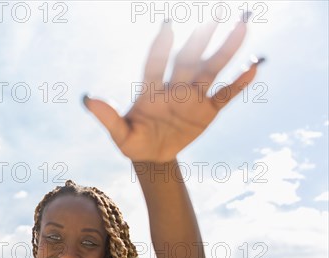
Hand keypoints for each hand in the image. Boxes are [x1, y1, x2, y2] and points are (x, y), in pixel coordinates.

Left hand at [84, 17, 262, 161]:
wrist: (152, 155)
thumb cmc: (133, 142)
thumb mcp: (120, 135)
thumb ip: (108, 118)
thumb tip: (87, 99)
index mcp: (151, 91)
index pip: (155, 65)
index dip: (160, 48)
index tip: (166, 27)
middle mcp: (174, 87)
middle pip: (188, 61)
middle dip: (199, 41)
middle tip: (213, 17)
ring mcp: (192, 96)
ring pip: (210, 70)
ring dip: (225, 51)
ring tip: (240, 28)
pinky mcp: (207, 110)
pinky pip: (225, 95)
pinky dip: (238, 83)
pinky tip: (254, 66)